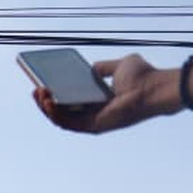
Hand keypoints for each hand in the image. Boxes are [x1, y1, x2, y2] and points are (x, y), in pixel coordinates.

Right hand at [33, 53, 178, 133]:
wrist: (156, 87)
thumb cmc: (144, 76)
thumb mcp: (118, 65)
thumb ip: (103, 67)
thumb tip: (89, 68)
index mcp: (99, 100)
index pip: (72, 99)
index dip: (56, 92)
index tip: (44, 82)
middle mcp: (95, 113)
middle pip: (63, 109)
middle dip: (46, 100)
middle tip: (36, 88)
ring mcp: (93, 122)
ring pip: (62, 118)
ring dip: (47, 107)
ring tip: (39, 93)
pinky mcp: (94, 127)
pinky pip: (68, 123)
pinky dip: (55, 113)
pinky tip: (47, 101)